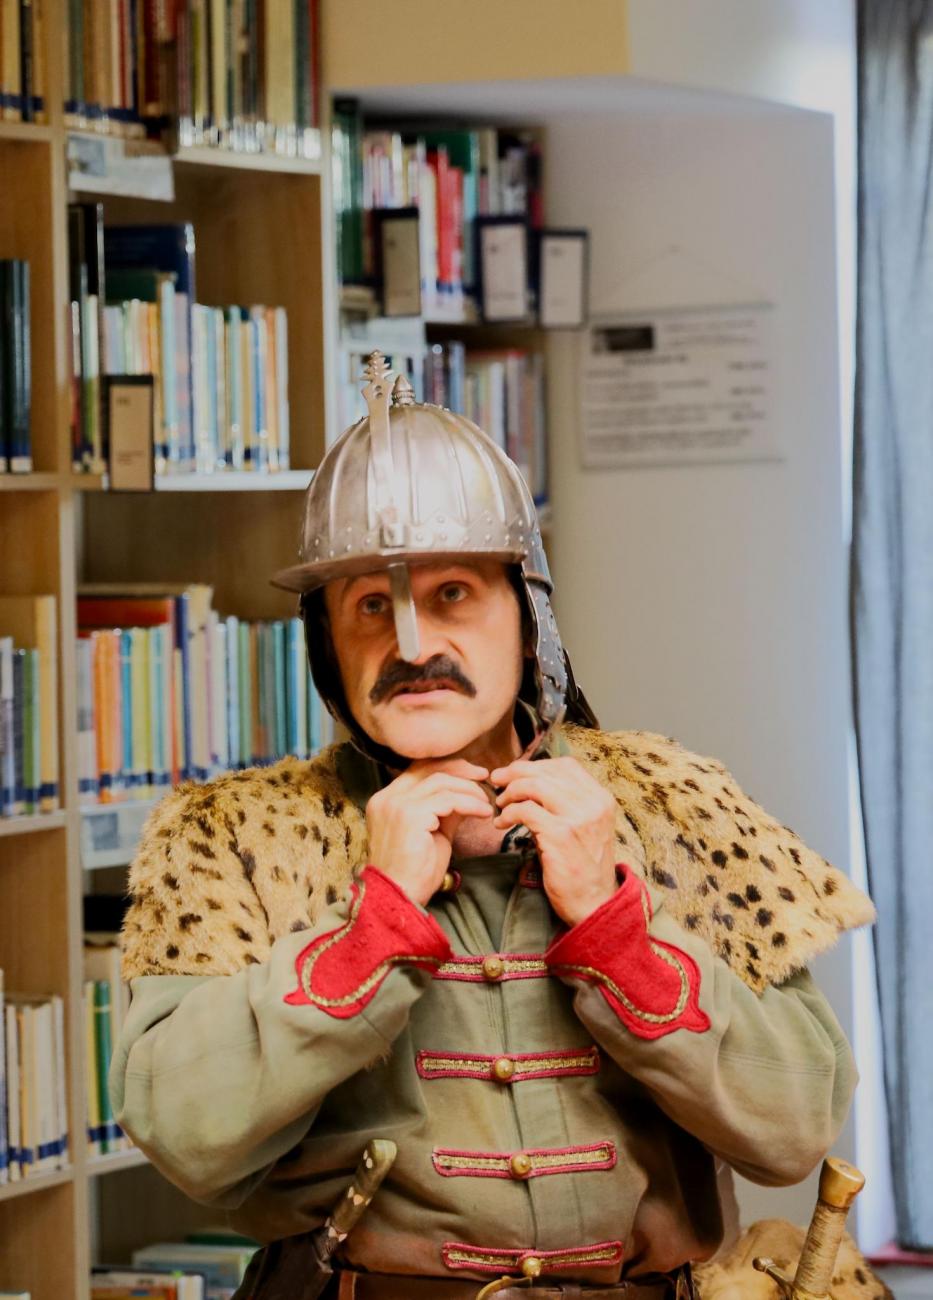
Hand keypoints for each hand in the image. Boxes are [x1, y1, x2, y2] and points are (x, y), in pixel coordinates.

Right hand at [366, 759, 491, 905]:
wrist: (400, 896)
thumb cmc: (415, 872)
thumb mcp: (433, 833)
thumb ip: (445, 811)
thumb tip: (467, 795)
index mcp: (386, 800)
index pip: (418, 770)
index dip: (448, 767)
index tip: (472, 773)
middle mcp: (387, 798)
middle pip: (429, 770)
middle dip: (461, 771)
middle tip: (484, 778)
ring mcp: (396, 805)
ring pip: (441, 783)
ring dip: (469, 791)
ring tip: (486, 804)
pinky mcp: (410, 815)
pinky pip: (448, 800)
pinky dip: (470, 803)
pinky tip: (482, 813)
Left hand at [490, 757, 618, 926]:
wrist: (594, 902)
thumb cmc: (582, 865)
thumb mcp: (583, 826)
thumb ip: (565, 803)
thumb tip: (528, 782)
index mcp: (601, 798)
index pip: (565, 765)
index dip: (535, 765)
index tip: (514, 772)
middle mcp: (593, 803)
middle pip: (546, 772)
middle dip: (516, 773)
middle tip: (497, 782)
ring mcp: (579, 818)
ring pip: (534, 786)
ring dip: (511, 792)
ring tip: (500, 805)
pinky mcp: (561, 835)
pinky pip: (525, 811)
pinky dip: (508, 814)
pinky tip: (501, 824)